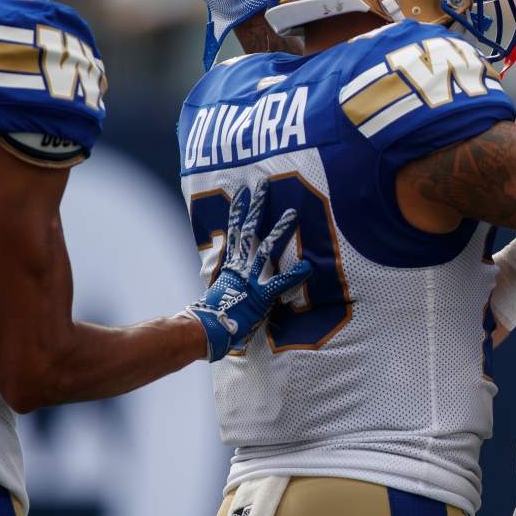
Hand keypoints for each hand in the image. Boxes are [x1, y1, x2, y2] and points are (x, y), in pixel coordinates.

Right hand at [183, 181, 310, 361]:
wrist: (206, 331)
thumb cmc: (213, 314)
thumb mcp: (217, 287)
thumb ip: (226, 273)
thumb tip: (227, 264)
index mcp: (230, 264)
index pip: (233, 230)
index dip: (237, 210)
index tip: (241, 191)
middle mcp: (240, 266)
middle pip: (248, 229)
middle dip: (256, 206)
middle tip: (264, 184)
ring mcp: (250, 278)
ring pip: (266, 248)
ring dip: (280, 230)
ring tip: (292, 213)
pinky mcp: (261, 295)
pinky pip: (281, 282)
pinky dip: (295, 274)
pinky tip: (309, 266)